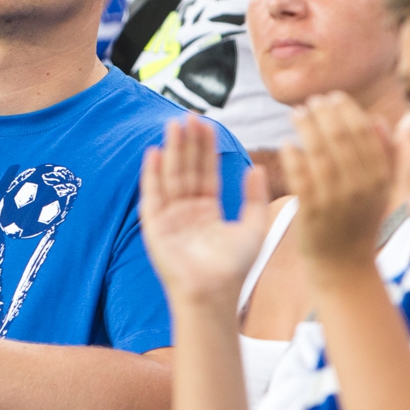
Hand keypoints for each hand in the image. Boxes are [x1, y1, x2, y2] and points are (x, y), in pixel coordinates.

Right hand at [140, 117, 270, 309]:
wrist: (214, 294)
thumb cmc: (234, 269)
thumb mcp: (253, 228)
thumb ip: (254, 198)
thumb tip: (257, 167)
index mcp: (207, 210)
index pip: (206, 172)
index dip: (206, 148)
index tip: (207, 123)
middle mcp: (186, 211)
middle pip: (187, 169)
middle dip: (187, 143)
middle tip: (188, 115)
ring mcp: (169, 217)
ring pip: (170, 177)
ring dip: (171, 151)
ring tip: (174, 125)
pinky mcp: (154, 227)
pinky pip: (152, 196)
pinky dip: (152, 175)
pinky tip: (155, 153)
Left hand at [281, 94, 394, 275]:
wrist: (344, 265)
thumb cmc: (358, 221)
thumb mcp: (381, 190)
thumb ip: (385, 155)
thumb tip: (377, 120)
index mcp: (380, 177)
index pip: (363, 132)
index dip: (346, 109)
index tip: (332, 97)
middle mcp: (361, 186)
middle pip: (341, 138)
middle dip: (324, 113)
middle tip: (311, 102)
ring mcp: (336, 199)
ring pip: (320, 153)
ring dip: (306, 128)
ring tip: (296, 114)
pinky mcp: (312, 212)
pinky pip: (301, 178)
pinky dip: (293, 157)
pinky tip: (286, 144)